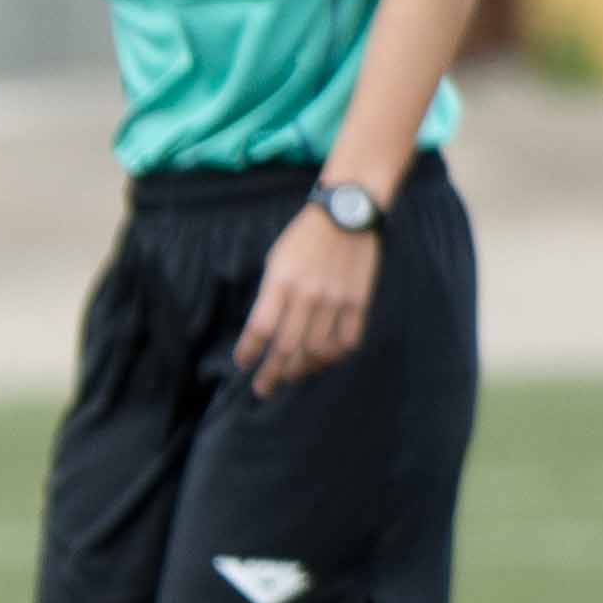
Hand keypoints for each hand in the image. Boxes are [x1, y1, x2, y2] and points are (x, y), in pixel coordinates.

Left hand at [237, 212, 379, 394]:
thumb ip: (271, 296)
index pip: (260, 328)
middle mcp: (307, 294)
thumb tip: (265, 332)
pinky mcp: (359, 301)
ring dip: (301, 369)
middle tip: (263, 388)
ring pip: (317, 349)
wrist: (347, 213)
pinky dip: (333, 356)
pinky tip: (322, 361)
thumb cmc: (304, 238)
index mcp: (281, 281)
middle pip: (287, 347)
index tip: (243, 364)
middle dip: (272, 373)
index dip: (249, 351)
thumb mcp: (276, 261)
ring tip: (290, 377)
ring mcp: (336, 299)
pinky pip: (347, 340)